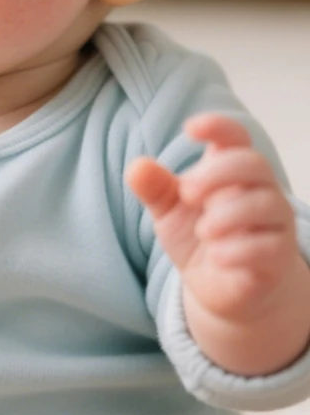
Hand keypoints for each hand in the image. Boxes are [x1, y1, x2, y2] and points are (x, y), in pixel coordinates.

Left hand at [126, 113, 301, 325]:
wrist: (221, 287)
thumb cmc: (198, 236)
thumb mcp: (168, 210)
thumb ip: (154, 188)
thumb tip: (137, 166)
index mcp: (229, 171)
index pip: (236, 137)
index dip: (218, 127)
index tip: (190, 129)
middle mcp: (259, 191)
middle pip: (254, 163)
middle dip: (217, 173)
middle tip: (186, 193)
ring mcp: (273, 224)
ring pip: (268, 204)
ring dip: (229, 214)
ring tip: (203, 231)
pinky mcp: (277, 259)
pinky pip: (269, 247)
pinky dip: (240, 250)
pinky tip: (217, 257)